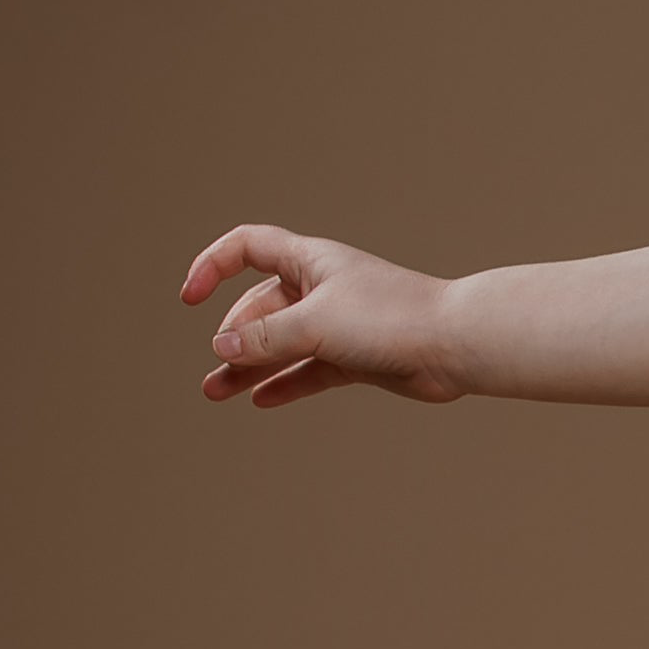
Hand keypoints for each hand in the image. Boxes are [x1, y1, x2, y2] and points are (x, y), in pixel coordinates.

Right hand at [181, 222, 462, 405]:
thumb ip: (266, 338)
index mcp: (310, 261)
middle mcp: (323, 288)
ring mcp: (342, 323)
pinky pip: (312, 369)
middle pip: (261, 307)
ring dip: (250, 366)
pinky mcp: (360, 356)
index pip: (247, 248)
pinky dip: (287, 383)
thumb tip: (222, 347)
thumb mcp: (316, 324)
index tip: (190, 298)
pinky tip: (262, 400)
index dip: (213, 266)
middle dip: (234, 336)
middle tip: (216, 372)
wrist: (457, 345)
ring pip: (284, 343)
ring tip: (216, 393)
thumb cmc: (392, 319)